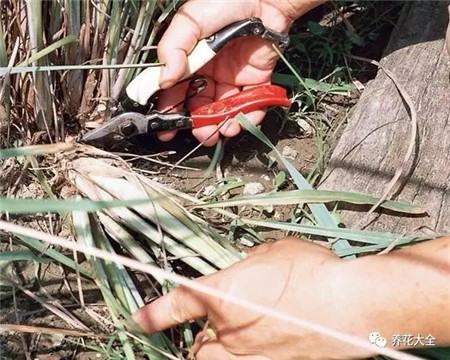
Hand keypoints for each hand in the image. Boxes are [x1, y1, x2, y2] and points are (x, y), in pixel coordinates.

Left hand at [132, 238, 372, 359]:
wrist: (352, 304)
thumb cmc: (314, 272)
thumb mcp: (272, 253)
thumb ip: (249, 264)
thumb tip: (245, 270)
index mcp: (223, 295)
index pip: (177, 305)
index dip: (155, 314)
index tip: (141, 319)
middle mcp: (231, 331)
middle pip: (196, 349)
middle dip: (198, 340)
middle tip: (209, 327)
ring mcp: (253, 355)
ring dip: (218, 350)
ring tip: (238, 335)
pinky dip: (248, 354)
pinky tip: (267, 338)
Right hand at [156, 0, 322, 145]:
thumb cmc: (225, 2)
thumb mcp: (190, 20)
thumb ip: (173, 48)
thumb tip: (165, 80)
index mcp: (191, 60)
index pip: (177, 90)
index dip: (170, 109)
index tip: (166, 126)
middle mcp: (210, 73)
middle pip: (200, 106)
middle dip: (199, 123)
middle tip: (200, 133)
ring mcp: (233, 78)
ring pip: (225, 109)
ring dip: (223, 124)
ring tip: (224, 130)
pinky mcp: (256, 80)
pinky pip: (251, 104)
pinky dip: (249, 116)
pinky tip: (244, 120)